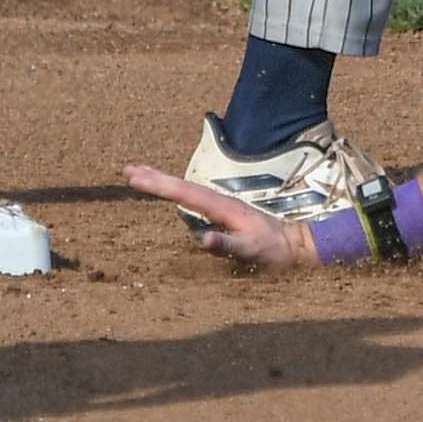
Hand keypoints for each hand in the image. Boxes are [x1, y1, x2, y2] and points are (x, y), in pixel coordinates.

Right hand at [123, 164, 310, 268]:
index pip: (184, 193)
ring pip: (185, 189)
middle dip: (154, 177)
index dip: (159, 185)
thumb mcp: (251, 251)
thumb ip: (227, 245)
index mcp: (222, 207)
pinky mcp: (222, 211)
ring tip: (139, 174)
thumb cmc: (274, 251)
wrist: (295, 245)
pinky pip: (192, 198)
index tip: (136, 177)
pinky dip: (176, 191)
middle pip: (181, 185)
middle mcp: (219, 201)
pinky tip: (169, 193)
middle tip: (127, 170)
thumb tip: (202, 239)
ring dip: (162, 181)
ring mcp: (221, 205)